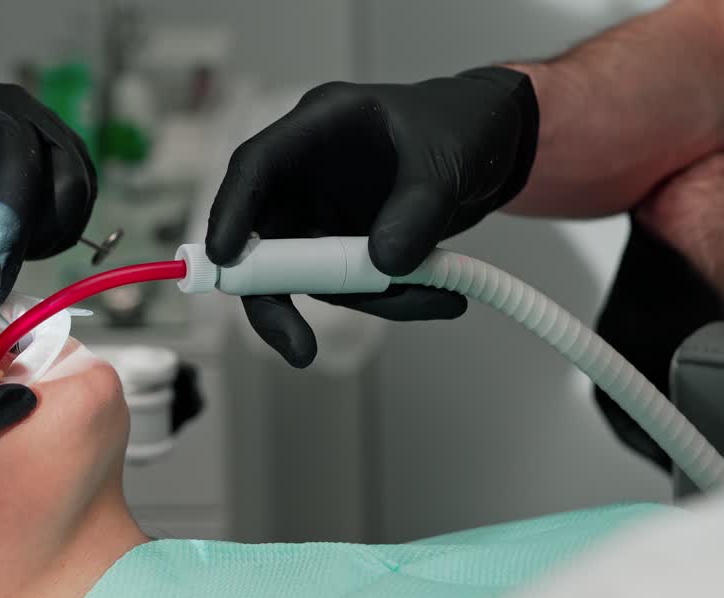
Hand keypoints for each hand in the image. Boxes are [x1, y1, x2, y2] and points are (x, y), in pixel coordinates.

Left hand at [0, 73, 96, 295]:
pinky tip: (29, 248)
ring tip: (8, 266)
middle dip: (6, 230)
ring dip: (37, 232)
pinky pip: (82, 194)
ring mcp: (43, 122)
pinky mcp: (72, 150)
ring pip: (62, 180)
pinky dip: (61, 229)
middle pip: (19, 164)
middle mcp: (1, 101)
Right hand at [206, 68, 537, 366]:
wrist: (498, 144)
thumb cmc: (465, 126)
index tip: (225, 260)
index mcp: (318, 127)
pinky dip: (395, 301)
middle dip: (275, 298)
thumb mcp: (447, 160)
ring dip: (370, 300)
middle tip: (298, 347)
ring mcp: (324, 214)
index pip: (256, 168)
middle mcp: (308, 174)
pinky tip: (445, 295)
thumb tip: (384, 264)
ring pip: (313, 277)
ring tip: (442, 295)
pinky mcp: (347, 245)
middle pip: (262, 240)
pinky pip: (354, 287)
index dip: (231, 213)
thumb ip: (418, 208)